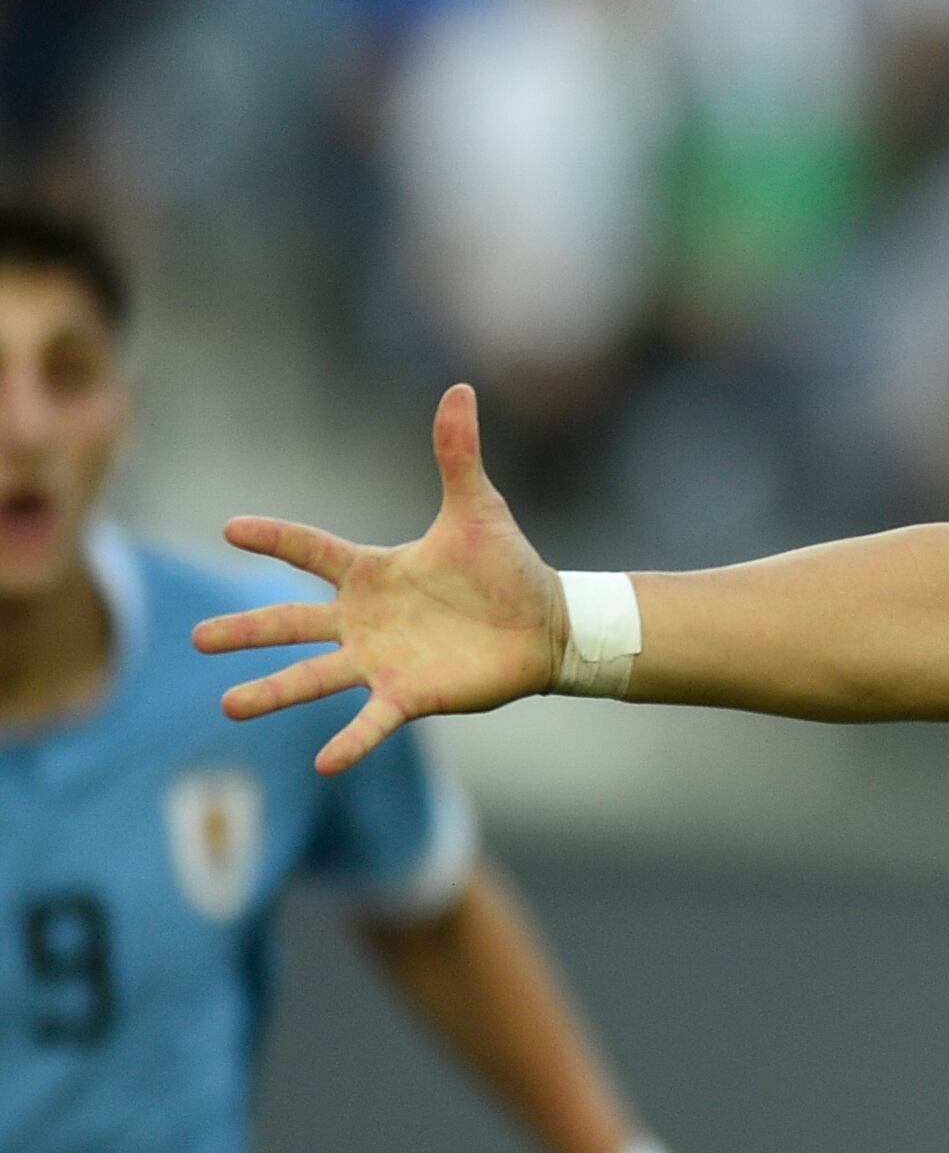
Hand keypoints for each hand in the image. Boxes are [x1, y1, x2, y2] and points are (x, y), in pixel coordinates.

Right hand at [196, 386, 566, 773]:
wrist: (547, 623)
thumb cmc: (506, 567)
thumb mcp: (478, 507)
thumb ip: (457, 454)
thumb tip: (459, 389)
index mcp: (373, 571)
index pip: (312, 551)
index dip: (276, 539)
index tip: (232, 528)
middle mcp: (366, 619)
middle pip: (291, 622)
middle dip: (246, 630)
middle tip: (196, 638)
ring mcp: (383, 659)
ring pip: (314, 675)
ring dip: (272, 692)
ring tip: (226, 705)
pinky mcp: (411, 694)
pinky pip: (372, 721)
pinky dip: (350, 741)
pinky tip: (322, 762)